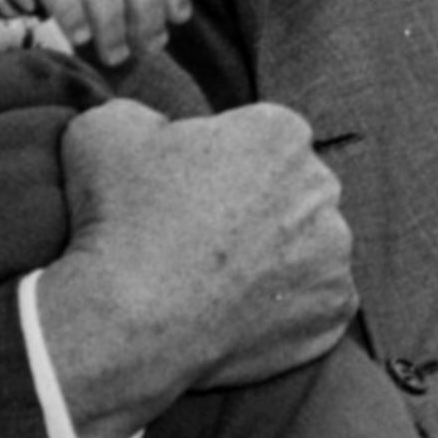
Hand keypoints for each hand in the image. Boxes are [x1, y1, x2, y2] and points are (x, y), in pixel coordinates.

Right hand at [34, 98, 356, 437]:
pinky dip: (287, 309)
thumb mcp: (103, 130)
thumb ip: (141, 114)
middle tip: (200, 239)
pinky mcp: (333, 307)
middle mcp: (323, 186)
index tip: (186, 193)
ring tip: (218, 280)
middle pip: (291, 189)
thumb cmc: (115, 220)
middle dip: (256, 207)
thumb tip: (153, 127)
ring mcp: (334, 251)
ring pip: (307, 245)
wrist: (124, 324)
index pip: (258, 138)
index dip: (219, 164)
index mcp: (280, 132)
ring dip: (276, 257)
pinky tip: (240, 312)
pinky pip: (315, 301)